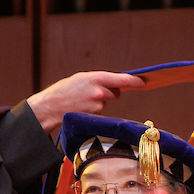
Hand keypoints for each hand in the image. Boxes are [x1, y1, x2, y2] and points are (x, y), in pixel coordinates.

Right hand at [27, 71, 144, 132]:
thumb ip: (99, 80)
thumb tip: (117, 83)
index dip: (135, 81)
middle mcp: (99, 92)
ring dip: (101, 101)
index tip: (144, 82)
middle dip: (113, 92)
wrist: (50, 106)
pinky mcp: (94, 116)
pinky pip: (101, 111)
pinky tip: (83, 107)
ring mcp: (98, 105)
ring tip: (84, 100)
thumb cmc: (65, 90)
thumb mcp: (82, 79)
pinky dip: (95, 110)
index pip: (123, 80)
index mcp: (97, 78)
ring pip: (108, 102)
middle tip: (99, 92)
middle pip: (117, 93)